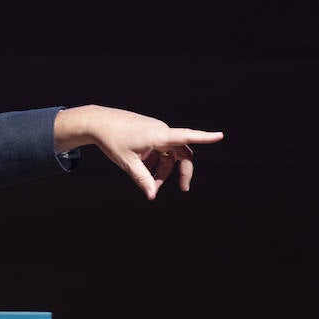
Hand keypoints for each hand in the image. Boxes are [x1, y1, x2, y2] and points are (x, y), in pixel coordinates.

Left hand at [55, 105, 224, 199]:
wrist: (98, 122)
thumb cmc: (112, 141)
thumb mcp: (127, 163)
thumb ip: (142, 179)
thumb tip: (151, 196)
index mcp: (159, 135)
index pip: (186, 137)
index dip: (204, 137)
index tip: (220, 136)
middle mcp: (162, 131)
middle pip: (181, 152)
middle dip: (182, 171)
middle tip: (183, 189)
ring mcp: (157, 130)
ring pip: (170, 153)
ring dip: (164, 169)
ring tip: (150, 184)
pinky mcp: (151, 131)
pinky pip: (161, 148)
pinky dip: (156, 161)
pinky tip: (144, 170)